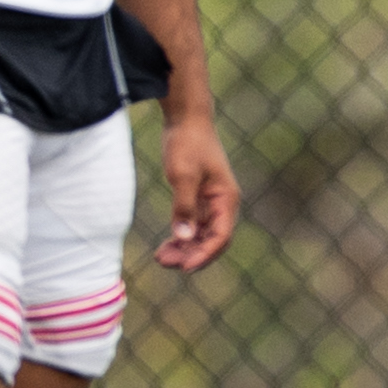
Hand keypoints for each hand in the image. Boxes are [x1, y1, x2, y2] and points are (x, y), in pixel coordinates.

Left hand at [154, 114, 239, 270]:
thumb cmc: (187, 143)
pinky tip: (166, 245)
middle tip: (165, 262)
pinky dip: (182, 238)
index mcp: (226, 199)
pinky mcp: (199, 199)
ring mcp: (211, 203)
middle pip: (212, 241)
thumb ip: (184, 207)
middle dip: (191, 255)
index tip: (184, 267)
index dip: (204, 255)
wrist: (186, 119)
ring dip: (185, 250)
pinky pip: (194, 226)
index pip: (221, 237)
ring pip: (202, 236)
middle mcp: (222, 204)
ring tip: (161, 257)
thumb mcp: (183, 175)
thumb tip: (184, 238)